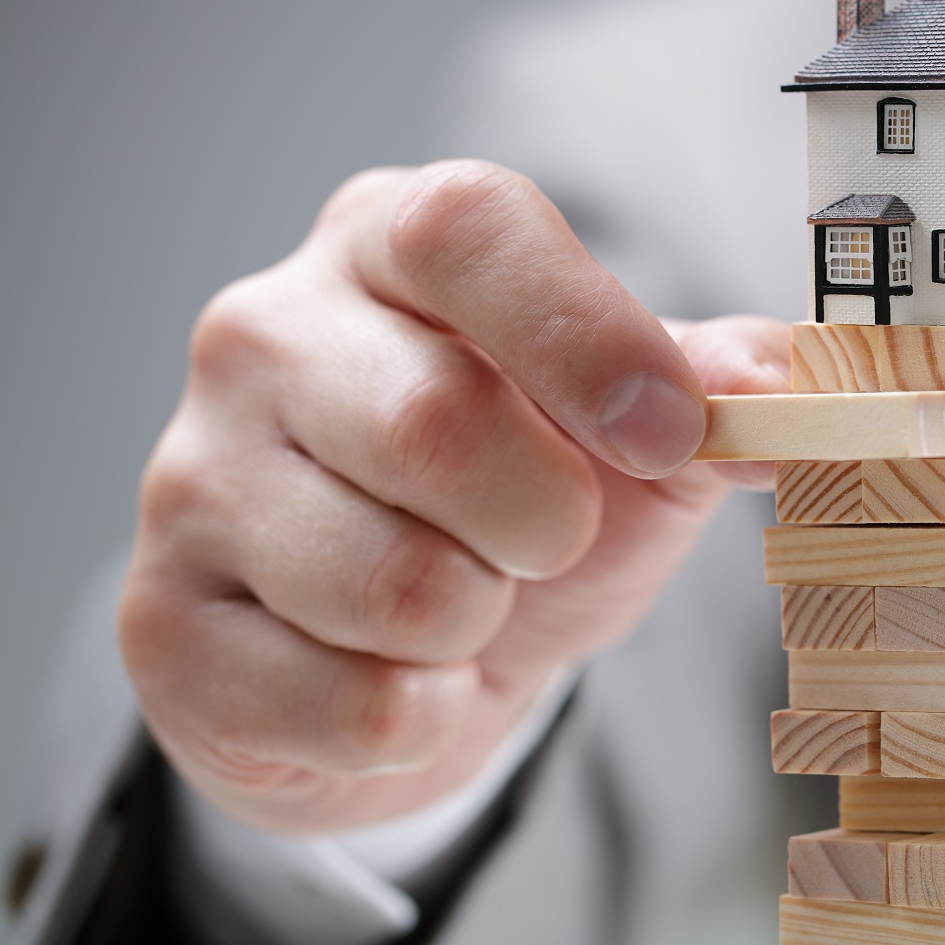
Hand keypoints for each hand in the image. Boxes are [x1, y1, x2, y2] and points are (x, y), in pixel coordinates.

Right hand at [119, 161, 787, 835]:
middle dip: (545, 520)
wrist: (406, 657)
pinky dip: (424, 716)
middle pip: (435, 423)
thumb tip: (785, 376)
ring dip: (479, 625)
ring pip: (393, 584)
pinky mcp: (159, 624)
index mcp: (388, 244)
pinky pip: (353, 703)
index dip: (586, 334)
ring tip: (463, 603)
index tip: (668, 432)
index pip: (467, 228)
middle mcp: (265, 332)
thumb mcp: (633, 436)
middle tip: (547, 539)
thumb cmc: (524, 506)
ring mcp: (191, 475)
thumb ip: (714, 390)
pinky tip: (402, 677)